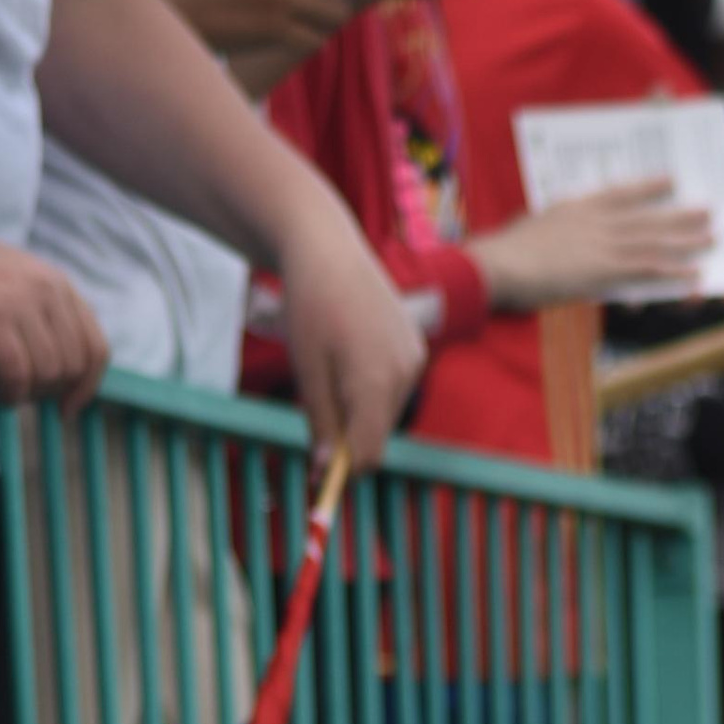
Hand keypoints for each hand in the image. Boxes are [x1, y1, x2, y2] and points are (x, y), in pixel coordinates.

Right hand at [0, 214, 106, 404]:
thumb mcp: (6, 283)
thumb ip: (38, 316)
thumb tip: (63, 374)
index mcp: (52, 280)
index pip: (96, 347)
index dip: (86, 387)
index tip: (66, 408)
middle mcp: (41, 285)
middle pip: (73, 367)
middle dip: (51, 393)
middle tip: (21, 395)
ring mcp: (14, 297)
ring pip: (47, 373)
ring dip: (27, 395)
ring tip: (4, 390)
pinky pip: (17, 373)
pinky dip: (10, 394)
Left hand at [276, 210, 426, 466]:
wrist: (328, 249)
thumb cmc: (310, 307)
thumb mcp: (307, 371)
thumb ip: (320, 424)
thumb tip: (325, 471)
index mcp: (374, 382)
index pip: (368, 455)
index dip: (343, 470)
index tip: (319, 474)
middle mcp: (403, 374)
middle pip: (377, 436)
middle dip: (349, 435)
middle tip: (317, 406)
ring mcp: (414, 359)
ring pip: (386, 413)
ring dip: (360, 409)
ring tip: (333, 365)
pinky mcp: (416, 348)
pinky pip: (395, 388)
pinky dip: (374, 387)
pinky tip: (353, 351)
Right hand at [475, 181, 714, 311]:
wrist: (500, 263)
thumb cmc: (506, 255)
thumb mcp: (534, 234)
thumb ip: (555, 235)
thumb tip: (560, 247)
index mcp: (577, 207)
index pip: (619, 192)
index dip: (647, 186)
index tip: (669, 180)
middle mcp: (595, 220)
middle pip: (646, 215)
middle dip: (679, 213)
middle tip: (707, 210)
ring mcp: (602, 242)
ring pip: (654, 239)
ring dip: (686, 239)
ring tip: (712, 237)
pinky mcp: (605, 268)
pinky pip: (648, 269)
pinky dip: (674, 271)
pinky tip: (694, 274)